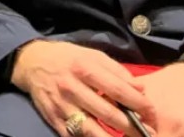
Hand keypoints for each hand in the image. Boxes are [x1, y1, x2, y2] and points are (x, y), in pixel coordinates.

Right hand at [11, 39, 152, 136]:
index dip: (139, 104)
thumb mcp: (92, 55)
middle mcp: (73, 87)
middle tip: (149, 134)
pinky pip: (75, 136)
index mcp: (84, 68)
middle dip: (132, 127)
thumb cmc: (67, 58)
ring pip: (92, 130)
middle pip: (108, 113)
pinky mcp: (54, 119)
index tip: (152, 113)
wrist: (31, 62)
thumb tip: (141, 89)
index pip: (118, 90)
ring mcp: (62, 106)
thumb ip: (117, 71)